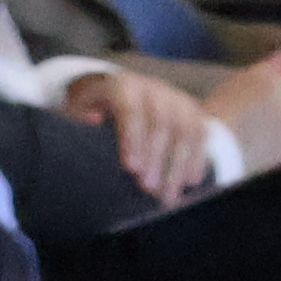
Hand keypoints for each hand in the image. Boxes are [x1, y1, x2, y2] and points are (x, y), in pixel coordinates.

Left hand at [63, 61, 221, 204]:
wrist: (120, 92)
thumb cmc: (93, 107)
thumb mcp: (80, 107)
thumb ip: (81, 114)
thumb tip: (92, 119)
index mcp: (123, 86)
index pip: (131, 110)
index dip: (133, 138)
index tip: (131, 168)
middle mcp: (154, 89)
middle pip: (162, 122)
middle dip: (156, 157)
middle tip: (148, 188)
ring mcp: (176, 98)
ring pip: (186, 130)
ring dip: (179, 164)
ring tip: (168, 195)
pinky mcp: (192, 111)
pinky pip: (200, 134)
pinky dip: (197, 158)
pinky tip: (190, 181)